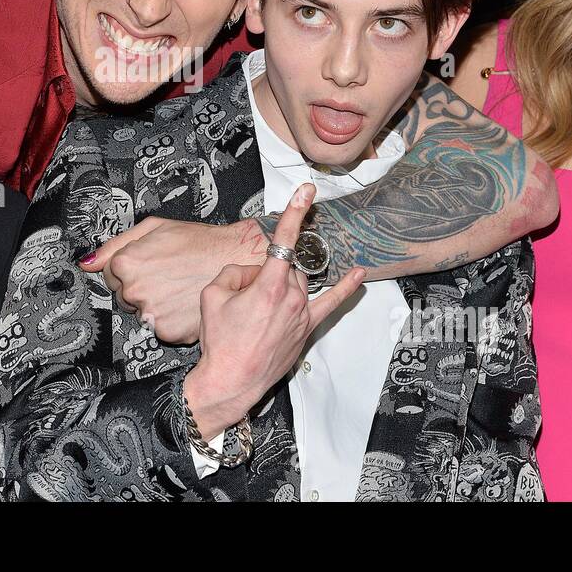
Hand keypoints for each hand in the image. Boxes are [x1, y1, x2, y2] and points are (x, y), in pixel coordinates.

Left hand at [80, 216, 267, 343]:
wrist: (235, 260)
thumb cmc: (198, 242)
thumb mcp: (154, 228)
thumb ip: (115, 245)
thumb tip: (87, 263)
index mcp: (127, 263)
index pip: (110, 274)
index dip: (132, 268)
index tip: (152, 264)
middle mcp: (134, 290)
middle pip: (124, 295)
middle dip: (141, 286)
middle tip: (168, 274)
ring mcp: (150, 313)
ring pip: (141, 313)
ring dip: (155, 304)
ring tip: (178, 287)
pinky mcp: (166, 332)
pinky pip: (159, 328)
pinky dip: (170, 318)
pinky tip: (184, 301)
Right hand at [182, 183, 365, 438]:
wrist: (230, 380)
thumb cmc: (220, 341)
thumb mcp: (213, 295)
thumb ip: (234, 272)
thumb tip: (251, 272)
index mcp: (268, 286)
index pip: (284, 240)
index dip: (295, 212)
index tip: (307, 191)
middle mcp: (291, 298)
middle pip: (284, 266)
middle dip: (264, 273)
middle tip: (242, 299)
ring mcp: (302, 314)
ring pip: (296, 283)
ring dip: (278, 287)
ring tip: (255, 313)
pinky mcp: (306, 329)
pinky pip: (330, 304)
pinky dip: (346, 288)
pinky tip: (358, 275)